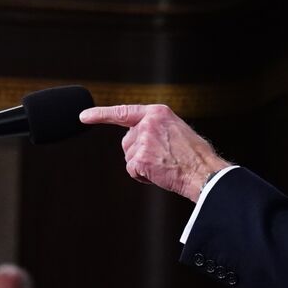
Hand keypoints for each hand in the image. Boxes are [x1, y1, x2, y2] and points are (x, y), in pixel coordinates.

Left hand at [80, 104, 229, 200]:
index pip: (123, 112)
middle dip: (139, 153)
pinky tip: (160, 174)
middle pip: (127, 142)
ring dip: (143, 165)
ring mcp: (143, 141)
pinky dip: (143, 176)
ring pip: (130, 157)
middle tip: (163, 158)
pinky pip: (132, 170)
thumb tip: (139, 137)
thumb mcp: (176, 129)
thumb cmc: (195, 154)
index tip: (84, 116)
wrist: (203, 171)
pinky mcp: (140, 158)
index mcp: (158, 113)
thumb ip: (156, 128)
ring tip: (165, 165)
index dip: (100, 114)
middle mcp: (148, 123)